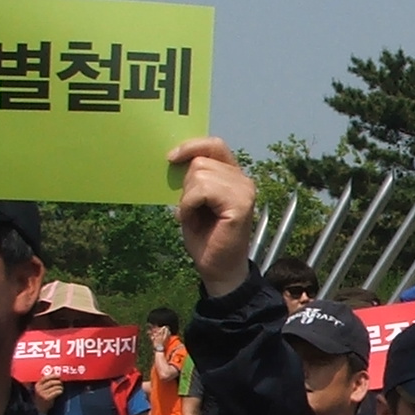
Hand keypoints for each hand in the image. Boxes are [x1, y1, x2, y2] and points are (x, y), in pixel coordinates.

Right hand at [31, 376, 62, 409]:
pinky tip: (61, 392)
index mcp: (37, 385)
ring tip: (61, 388)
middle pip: (51, 382)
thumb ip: (45, 384)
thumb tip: (56, 376)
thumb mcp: (41, 390)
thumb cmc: (42, 397)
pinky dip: (60, 391)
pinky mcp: (47, 398)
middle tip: (61, 383)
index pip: (45, 378)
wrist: (39, 409)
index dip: (53, 376)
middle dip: (58, 382)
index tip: (59, 376)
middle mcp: (39, 389)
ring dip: (60, 387)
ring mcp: (42, 394)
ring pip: (55, 387)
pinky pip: (56, 392)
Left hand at [168, 138, 256, 298]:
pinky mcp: (240, 204)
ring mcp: (244, 191)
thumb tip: (174, 158)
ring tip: (195, 216)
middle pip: (201, 161)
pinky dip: (190, 205)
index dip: (192, 146)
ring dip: (188, 198)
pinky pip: (202, 191)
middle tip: (191, 210)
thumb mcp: (194, 201)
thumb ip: (193, 179)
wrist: (218, 269)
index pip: (214, 145)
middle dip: (186, 185)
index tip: (171, 158)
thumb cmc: (205, 237)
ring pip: (200, 174)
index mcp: (233, 175)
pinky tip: (195, 219)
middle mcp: (243, 180)